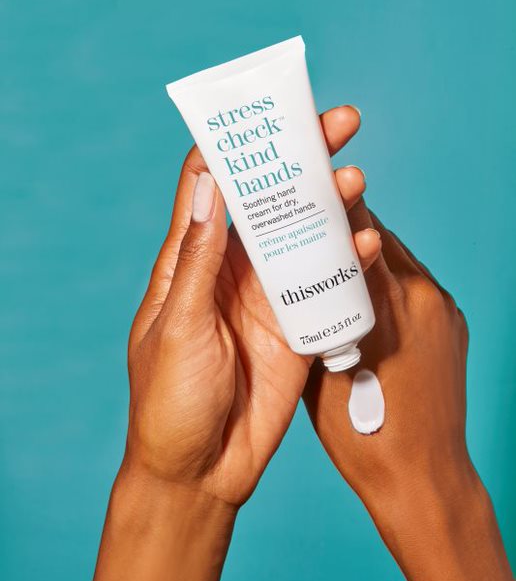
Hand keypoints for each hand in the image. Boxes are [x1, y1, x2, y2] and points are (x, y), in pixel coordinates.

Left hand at [125, 106, 380, 506]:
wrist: (201, 469)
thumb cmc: (169, 401)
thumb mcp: (178, 326)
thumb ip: (199, 260)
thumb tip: (211, 185)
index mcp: (189, 262)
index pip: (211, 187)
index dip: (236, 146)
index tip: (266, 111)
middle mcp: (232, 271)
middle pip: (268, 200)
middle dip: (302, 159)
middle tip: (341, 122)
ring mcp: (268, 297)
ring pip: (304, 235)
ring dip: (331, 203)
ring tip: (356, 180)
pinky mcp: (298, 327)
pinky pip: (327, 283)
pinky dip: (348, 259)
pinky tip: (365, 241)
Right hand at [304, 197, 472, 517]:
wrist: (422, 475)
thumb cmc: (362, 432)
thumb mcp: (319, 371)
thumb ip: (313, 316)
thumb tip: (299, 280)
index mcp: (386, 300)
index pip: (357, 226)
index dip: (332, 202)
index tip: (309, 186)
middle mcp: (422, 294)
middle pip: (380, 236)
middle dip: (346, 230)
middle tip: (313, 229)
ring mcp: (443, 309)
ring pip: (399, 259)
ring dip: (369, 257)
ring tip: (336, 267)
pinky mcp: (454, 325)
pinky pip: (417, 286)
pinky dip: (391, 283)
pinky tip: (368, 303)